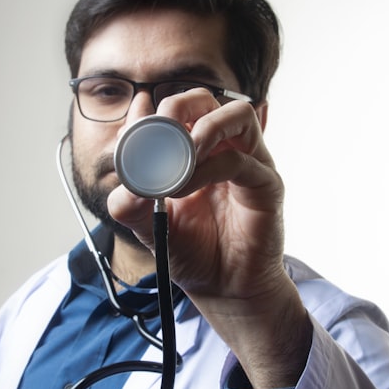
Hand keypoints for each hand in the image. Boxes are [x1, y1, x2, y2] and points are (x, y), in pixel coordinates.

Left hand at [107, 90, 311, 388]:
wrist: (222, 289)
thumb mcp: (147, 226)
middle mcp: (224, 149)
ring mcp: (249, 163)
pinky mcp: (266, 185)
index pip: (176, 110)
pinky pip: (241, 161)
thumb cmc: (193, 252)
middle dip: (178, 108)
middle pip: (207, 99)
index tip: (133, 121)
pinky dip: (210, 168)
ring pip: (236, 115)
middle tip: (158, 133)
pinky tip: (186, 187)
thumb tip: (122, 182)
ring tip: (180, 155)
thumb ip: (129, 202)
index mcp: (195, 151)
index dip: (150, 110)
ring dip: (203, 128)